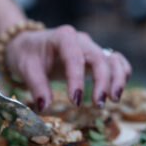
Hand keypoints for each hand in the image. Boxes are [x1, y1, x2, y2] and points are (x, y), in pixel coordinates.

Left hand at [6, 25, 131, 109]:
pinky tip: (115, 91)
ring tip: (113, 100)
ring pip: (112, 59)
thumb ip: (36, 86)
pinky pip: (114, 61)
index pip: (74, 56)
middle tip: (99, 104)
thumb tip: (45, 107)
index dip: (76, 79)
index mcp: (62, 37)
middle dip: (102, 81)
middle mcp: (79, 40)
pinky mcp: (93, 57)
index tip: (74, 101)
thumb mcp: (26, 68)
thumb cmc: (26, 54)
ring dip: (117, 78)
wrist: (27, 45)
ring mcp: (89, 47)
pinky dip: (120, 74)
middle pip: (98, 57)